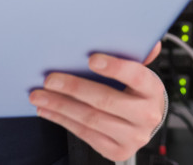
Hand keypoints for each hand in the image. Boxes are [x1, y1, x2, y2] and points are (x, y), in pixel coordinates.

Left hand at [28, 42, 165, 160]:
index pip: (137, 75)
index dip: (114, 67)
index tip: (91, 59)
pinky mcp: (117, 150)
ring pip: (91, 119)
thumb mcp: (139, 72)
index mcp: (153, 90)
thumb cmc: (137, 91)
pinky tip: (47, 110)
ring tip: (39, 95)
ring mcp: (132, 136)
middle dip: (74, 88)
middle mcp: (146, 115)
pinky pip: (85, 134)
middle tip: (50, 79)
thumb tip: (148, 41)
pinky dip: (62, 120)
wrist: (145, 123)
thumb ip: (137, 56)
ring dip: (60, 106)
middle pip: (106, 100)